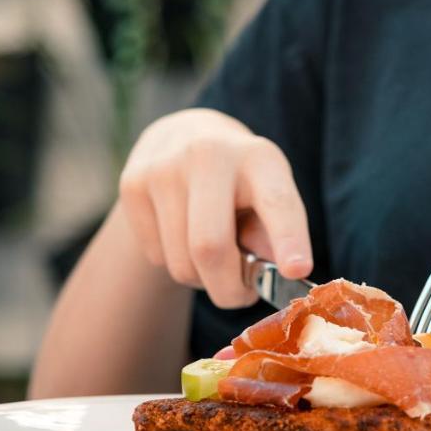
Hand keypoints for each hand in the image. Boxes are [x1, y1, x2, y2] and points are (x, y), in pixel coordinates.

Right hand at [118, 108, 312, 307]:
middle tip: (242, 295)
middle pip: (210, 247)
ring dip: (202, 280)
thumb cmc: (240, 180)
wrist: (182, 135)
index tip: (298, 271)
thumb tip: (273, 274)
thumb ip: (275, 235)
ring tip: (213, 257)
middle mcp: (208, 155)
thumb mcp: (269, 194)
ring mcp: (163, 169)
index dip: (289, 239)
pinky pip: (157, 258)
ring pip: (181, 263)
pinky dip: (176, 265)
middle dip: (229, 289)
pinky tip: (183, 238)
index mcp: (258, 158)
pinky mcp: (132, 185)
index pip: (276, 202)